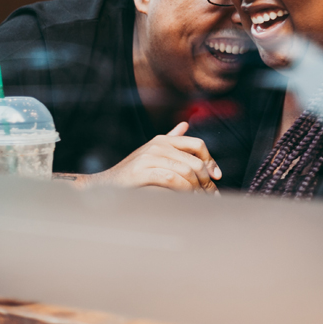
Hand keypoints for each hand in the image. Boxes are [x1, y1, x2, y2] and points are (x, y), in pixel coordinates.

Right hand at [88, 122, 221, 193]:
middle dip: (207, 180)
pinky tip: (187, 198)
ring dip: (197, 188)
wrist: (105, 185)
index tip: (217, 177)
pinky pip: (172, 179)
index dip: (211, 160)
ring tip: (201, 200)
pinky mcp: (142, 171)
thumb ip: (170, 139)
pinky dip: (184, 190)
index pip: (197, 144)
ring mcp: (149, 157)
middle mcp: (158, 145)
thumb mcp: (152, 152)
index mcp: (163, 140)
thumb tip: (185, 124)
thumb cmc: (131, 172)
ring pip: (186, 170)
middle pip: (194, 160)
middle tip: (212, 195)